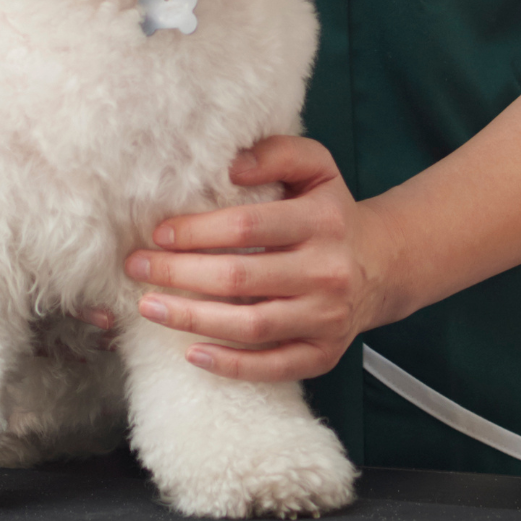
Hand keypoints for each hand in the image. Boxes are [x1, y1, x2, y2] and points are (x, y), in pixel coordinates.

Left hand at [123, 136, 398, 381]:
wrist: (384, 263)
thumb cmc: (329, 211)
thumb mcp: (315, 167)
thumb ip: (276, 153)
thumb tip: (231, 167)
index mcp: (321, 221)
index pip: (247, 227)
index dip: (197, 231)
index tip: (158, 233)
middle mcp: (327, 272)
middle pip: (240, 279)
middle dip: (179, 274)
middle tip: (137, 267)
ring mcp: (326, 318)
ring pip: (251, 326)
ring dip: (193, 319)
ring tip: (149, 307)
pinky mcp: (324, 354)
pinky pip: (274, 366)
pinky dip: (231, 365)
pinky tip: (192, 353)